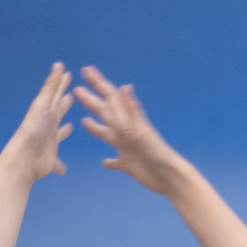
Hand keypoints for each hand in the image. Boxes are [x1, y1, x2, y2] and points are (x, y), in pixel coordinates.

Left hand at [5, 62, 73, 181]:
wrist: (24, 158)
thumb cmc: (33, 130)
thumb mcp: (43, 105)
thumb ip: (51, 87)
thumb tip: (58, 64)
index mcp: (47, 112)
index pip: (56, 94)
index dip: (61, 84)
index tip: (67, 74)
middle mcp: (48, 126)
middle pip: (57, 112)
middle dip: (63, 104)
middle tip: (70, 96)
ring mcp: (49, 143)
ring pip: (58, 135)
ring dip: (63, 131)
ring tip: (69, 127)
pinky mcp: (50, 160)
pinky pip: (58, 163)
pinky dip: (60, 165)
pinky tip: (63, 169)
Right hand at [75, 66, 187, 194]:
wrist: (169, 176)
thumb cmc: (156, 154)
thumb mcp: (139, 132)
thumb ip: (129, 112)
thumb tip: (123, 87)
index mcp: (128, 121)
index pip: (110, 98)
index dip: (98, 83)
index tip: (86, 70)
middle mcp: (125, 132)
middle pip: (105, 113)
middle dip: (91, 101)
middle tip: (77, 90)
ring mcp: (126, 148)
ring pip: (107, 135)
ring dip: (95, 128)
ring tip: (84, 121)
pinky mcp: (129, 164)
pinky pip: (116, 162)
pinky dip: (110, 161)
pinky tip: (105, 162)